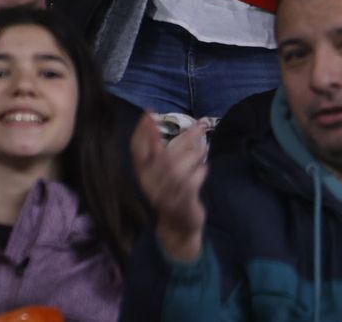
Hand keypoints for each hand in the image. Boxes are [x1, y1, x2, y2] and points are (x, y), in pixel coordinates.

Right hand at [131, 115, 207, 264]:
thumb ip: (158, 151)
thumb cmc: (170, 192)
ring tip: (204, 148)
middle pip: (164, 156)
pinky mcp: (182, 203)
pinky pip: (192, 182)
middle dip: (183, 138)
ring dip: (195, 155)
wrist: (178, 227)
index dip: (141, 131)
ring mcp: (165, 195)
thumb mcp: (160, 173)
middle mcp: (150, 185)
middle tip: (199, 125)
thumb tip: (158, 122)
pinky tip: (204, 168)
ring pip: (178, 169)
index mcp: (143, 175)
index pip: (136, 150)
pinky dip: (201, 172)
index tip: (149, 114)